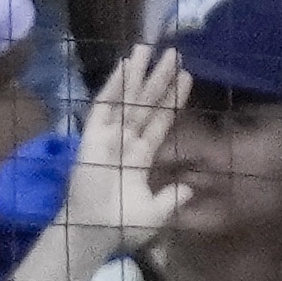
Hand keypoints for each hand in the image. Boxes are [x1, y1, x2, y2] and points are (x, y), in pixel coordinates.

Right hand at [50, 38, 201, 264]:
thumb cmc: (123, 226)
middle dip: (160, 78)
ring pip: (127, 98)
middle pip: (147, 103)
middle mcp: (126, 141)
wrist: (96, 233)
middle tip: (174, 52)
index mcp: (141, 157)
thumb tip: (189, 188)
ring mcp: (108, 135)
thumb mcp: (157, 213)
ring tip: (148, 47)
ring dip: (138, 74)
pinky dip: (114, 86)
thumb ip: (172, 197)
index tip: (186, 77)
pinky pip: (105, 106)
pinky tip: (124, 66)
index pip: (161, 122)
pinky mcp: (92, 135)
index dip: (173, 100)